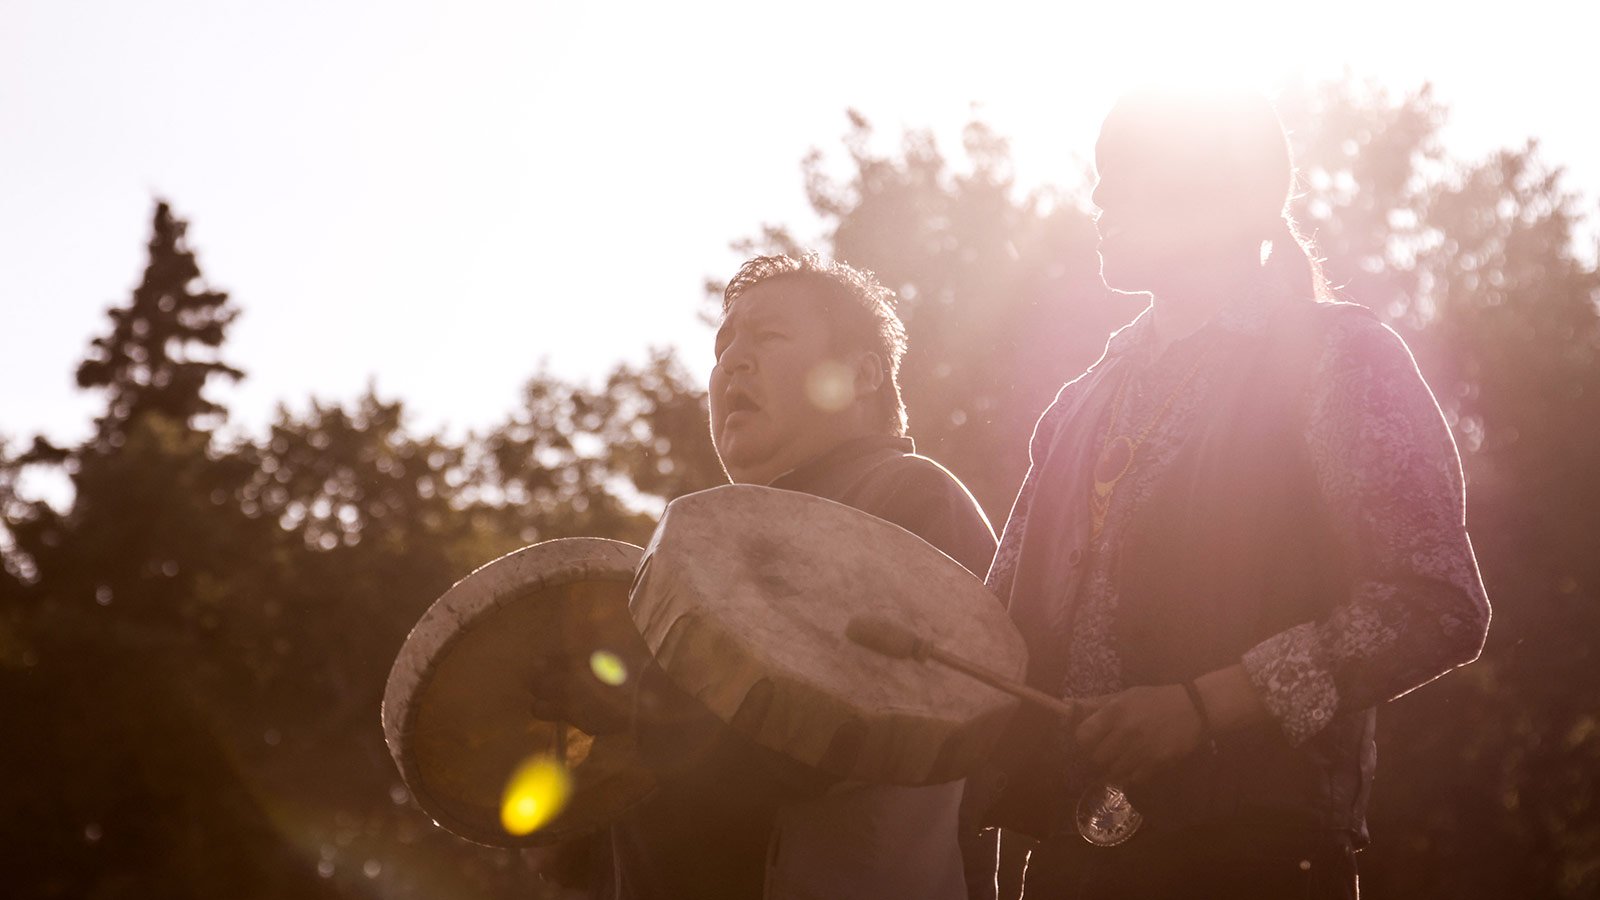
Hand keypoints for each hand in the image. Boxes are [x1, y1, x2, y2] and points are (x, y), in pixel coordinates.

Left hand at [1071, 684, 1203, 785]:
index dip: (1084, 740)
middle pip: (1096, 757)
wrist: (1193, 710)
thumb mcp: (1125, 695)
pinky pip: (1131, 780)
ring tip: (1120, 760)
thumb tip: (1067, 705)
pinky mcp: (1155, 764)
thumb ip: (1096, 703)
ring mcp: (1140, 750)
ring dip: (1112, 769)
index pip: (1083, 735)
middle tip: (1107, 751)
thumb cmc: (1155, 700)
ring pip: (1111, 772)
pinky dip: (1128, 777)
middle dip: (1098, 756)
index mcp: (1115, 712)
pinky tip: (1133, 767)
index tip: (1090, 740)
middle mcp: (1125, 732)